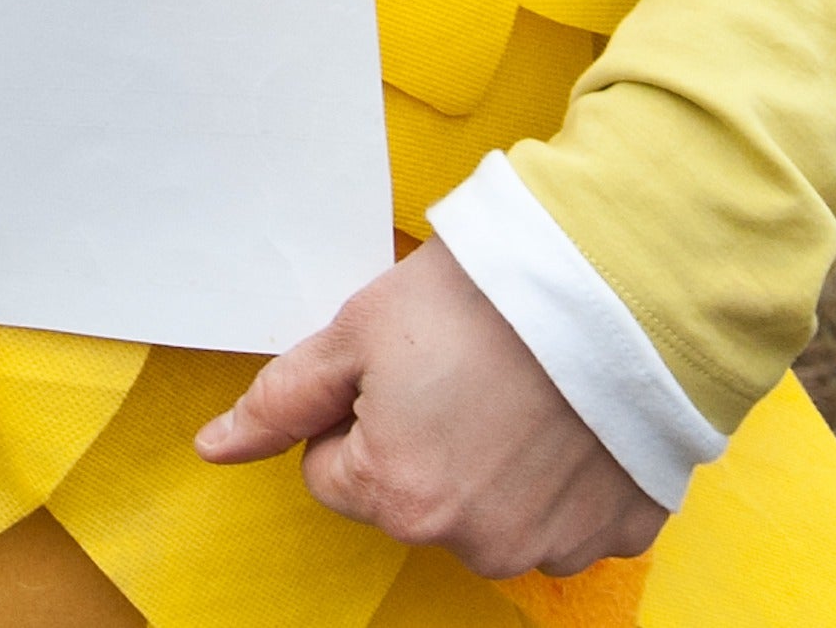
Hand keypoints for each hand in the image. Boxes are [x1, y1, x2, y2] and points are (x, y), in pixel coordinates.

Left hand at [193, 243, 666, 577]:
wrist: (619, 288)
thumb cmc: (479, 303)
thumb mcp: (354, 334)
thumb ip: (280, 401)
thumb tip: (216, 448)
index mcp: (397, 498)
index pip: (330, 471)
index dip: (352, 412)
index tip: (394, 369)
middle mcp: (474, 544)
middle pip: (408, 499)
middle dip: (418, 443)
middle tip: (457, 372)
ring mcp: (552, 546)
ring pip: (485, 513)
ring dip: (490, 467)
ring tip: (516, 391)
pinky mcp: (619, 533)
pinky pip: (564, 517)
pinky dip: (560, 479)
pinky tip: (566, 420)